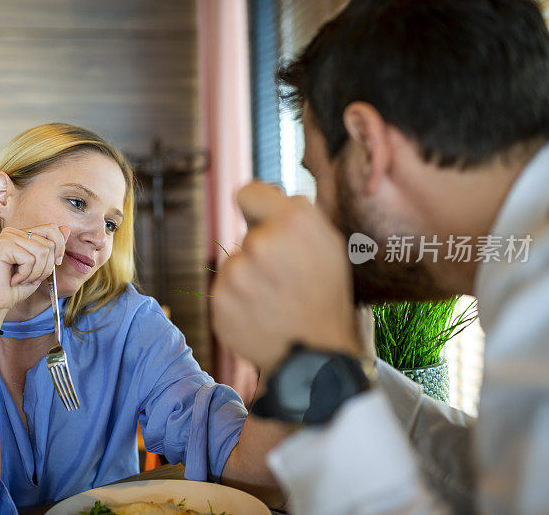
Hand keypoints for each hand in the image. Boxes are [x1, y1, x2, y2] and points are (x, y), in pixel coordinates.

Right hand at [0, 224, 69, 322]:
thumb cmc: (17, 287)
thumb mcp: (42, 266)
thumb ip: (53, 246)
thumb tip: (66, 228)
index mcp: (22, 233)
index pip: (52, 228)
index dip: (59, 248)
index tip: (56, 264)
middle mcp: (14, 231)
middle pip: (49, 243)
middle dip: (46, 267)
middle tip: (32, 278)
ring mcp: (7, 237)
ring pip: (42, 252)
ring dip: (36, 273)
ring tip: (23, 279)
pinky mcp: (3, 246)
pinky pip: (29, 259)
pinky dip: (26, 275)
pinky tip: (14, 280)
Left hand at [211, 183, 359, 370]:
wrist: (315, 356)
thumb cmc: (325, 296)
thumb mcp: (328, 244)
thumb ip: (296, 212)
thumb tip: (265, 194)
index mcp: (293, 221)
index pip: (247, 193)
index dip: (257, 208)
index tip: (264, 224)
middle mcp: (261, 243)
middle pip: (246, 236)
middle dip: (261, 252)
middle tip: (285, 279)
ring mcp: (237, 274)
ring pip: (235, 265)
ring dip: (249, 279)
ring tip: (274, 301)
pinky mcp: (219, 301)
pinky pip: (224, 290)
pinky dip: (237, 302)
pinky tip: (260, 316)